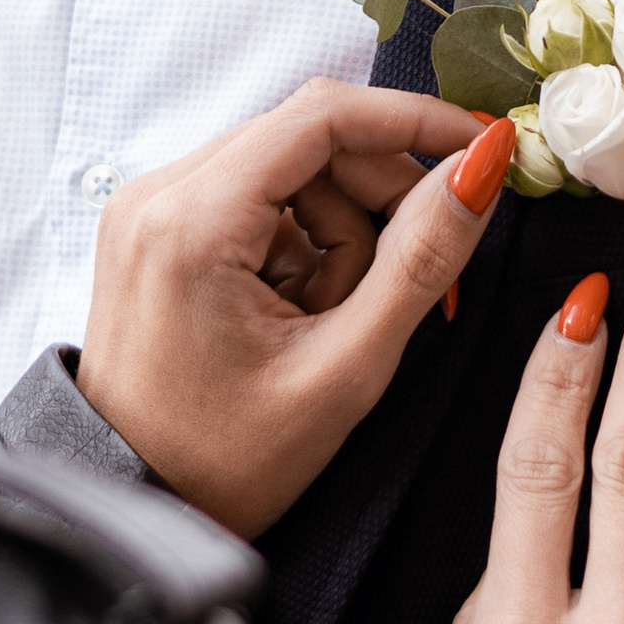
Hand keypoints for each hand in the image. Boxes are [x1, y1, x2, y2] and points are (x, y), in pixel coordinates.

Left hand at [78, 87, 512, 536]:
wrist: (140, 508)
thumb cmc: (226, 462)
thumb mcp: (345, 369)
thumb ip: (420, 262)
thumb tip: (480, 172)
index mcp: (192, 221)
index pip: (321, 115)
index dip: (414, 120)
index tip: (482, 145)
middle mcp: (157, 193)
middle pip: (307, 138)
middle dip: (375, 200)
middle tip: (405, 286)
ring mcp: (149, 207)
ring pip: (288, 169)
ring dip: (338, 230)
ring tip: (333, 320)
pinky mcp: (155, 228)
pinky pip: (255, 198)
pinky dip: (300, 242)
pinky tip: (300, 313)